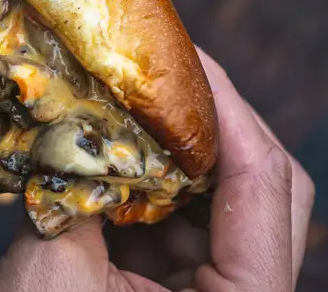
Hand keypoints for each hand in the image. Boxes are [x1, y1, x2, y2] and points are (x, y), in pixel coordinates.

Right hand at [0, 49, 315, 291]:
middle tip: (170, 69)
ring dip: (186, 148)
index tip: (188, 56)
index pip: (266, 186)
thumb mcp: (57, 271)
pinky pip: (190, 219)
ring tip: (139, 101)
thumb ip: (82, 186)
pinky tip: (121, 149)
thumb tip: (85, 101)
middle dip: (219, 124)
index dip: (230, 110)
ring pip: (232, 199)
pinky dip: (158, 180)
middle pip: (270, 187)